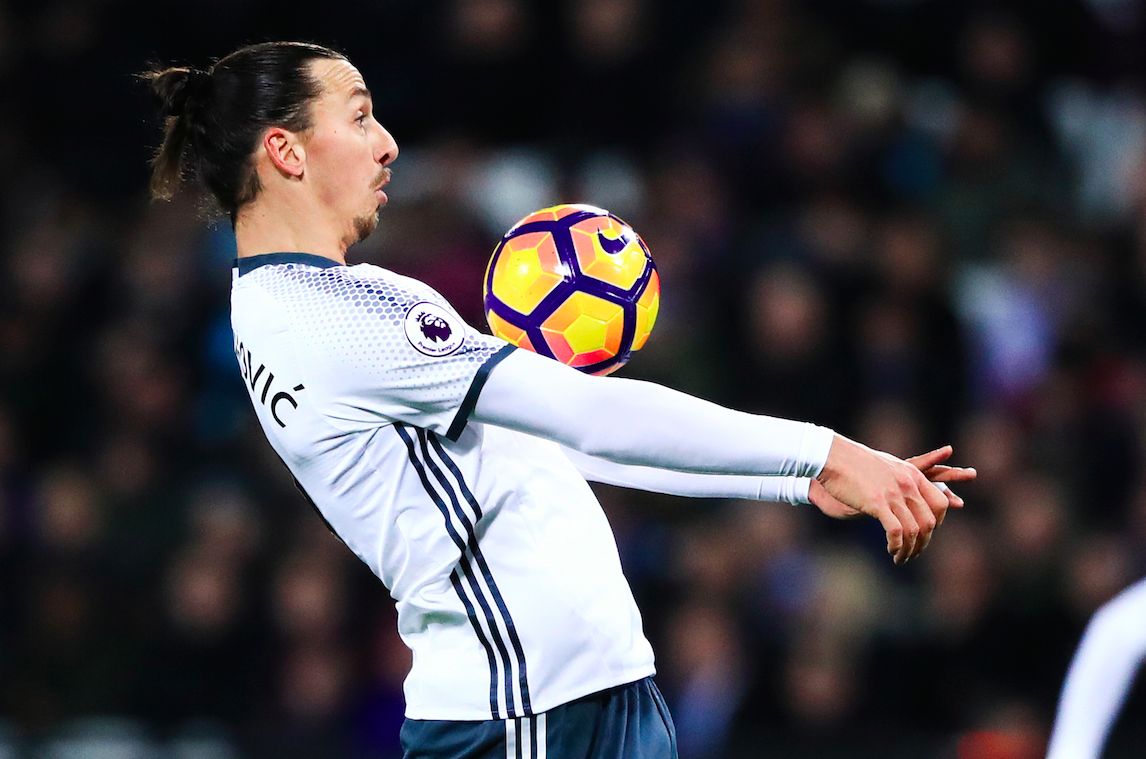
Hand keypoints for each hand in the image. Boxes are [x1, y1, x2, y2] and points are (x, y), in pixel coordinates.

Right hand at [814, 437, 975, 564]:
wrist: (832, 456)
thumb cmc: (854, 462)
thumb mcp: (886, 467)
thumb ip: (900, 480)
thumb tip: (905, 494)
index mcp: (913, 475)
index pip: (940, 503)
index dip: (936, 523)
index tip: (925, 534)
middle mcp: (908, 484)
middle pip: (929, 522)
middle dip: (923, 543)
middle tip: (914, 553)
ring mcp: (893, 494)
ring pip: (913, 530)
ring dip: (909, 550)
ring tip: (900, 558)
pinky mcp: (876, 503)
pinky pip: (896, 531)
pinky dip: (897, 546)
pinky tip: (891, 550)